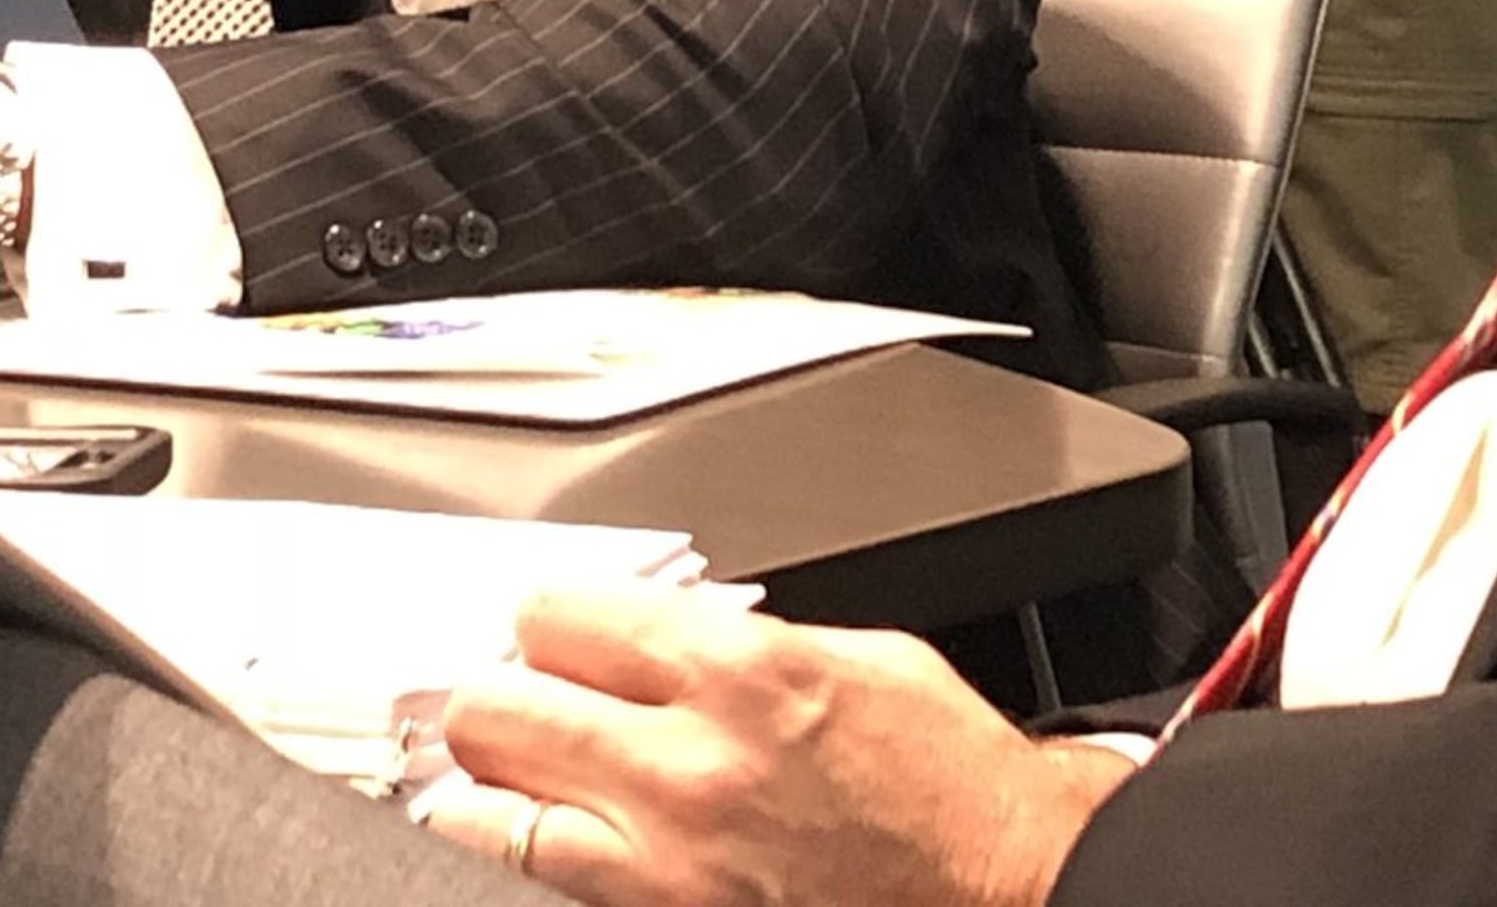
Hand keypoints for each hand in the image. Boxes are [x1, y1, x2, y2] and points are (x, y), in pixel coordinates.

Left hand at [423, 584, 1131, 906]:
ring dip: (488, 791)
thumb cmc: (956, 792)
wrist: (1012, 893)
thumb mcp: (864, 661)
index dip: (544, 622)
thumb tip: (669, 640)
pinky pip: (541, 885)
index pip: (561, 618)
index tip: (545, 633)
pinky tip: (539, 841)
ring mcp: (666, 865)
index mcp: (744, 673)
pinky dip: (525, 859)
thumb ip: (752, 643)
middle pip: (495, 710)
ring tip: (506, 781)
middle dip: (494, 700)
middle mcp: (691, 766)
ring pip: (485, 815)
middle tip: (510, 703)